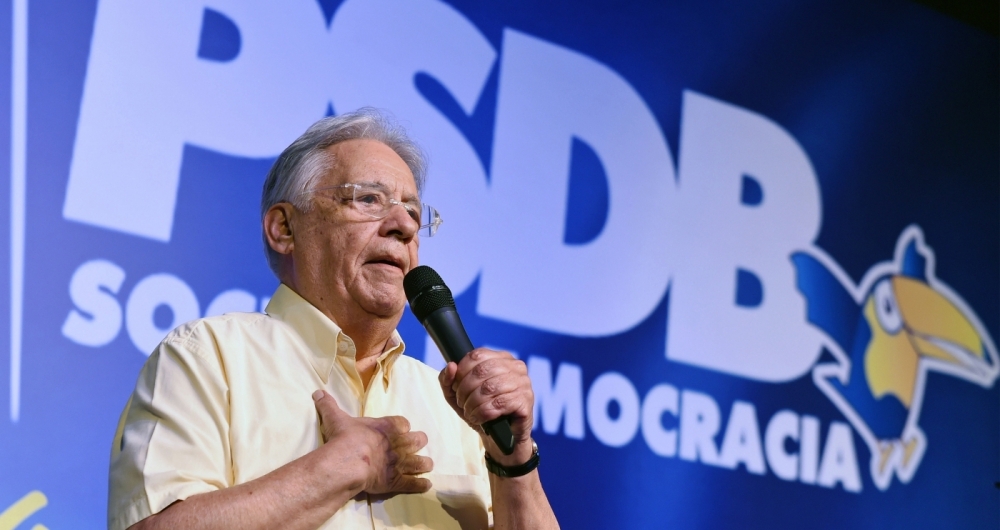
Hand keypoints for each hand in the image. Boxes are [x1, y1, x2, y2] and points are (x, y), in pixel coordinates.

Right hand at [312, 390, 432, 494]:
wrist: (348, 461)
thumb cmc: (345, 438)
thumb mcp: (336, 418)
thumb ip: (329, 405)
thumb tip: (318, 392)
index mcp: (388, 426)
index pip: (404, 423)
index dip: (402, 427)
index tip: (399, 430)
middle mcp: (399, 443)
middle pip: (418, 440)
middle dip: (417, 443)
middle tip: (413, 446)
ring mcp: (400, 463)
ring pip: (422, 463)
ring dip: (423, 464)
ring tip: (424, 466)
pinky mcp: (398, 481)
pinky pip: (416, 483)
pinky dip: (421, 485)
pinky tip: (425, 485)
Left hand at [438, 348, 534, 465]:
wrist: (501, 438)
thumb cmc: (482, 411)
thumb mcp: (458, 395)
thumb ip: (449, 379)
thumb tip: (451, 366)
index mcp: (501, 358)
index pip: (476, 355)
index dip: (461, 373)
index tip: (456, 388)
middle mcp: (516, 367)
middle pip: (481, 370)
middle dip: (465, 389)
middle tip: (462, 403)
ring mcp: (523, 383)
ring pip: (489, 387)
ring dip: (473, 403)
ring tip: (470, 412)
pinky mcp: (525, 401)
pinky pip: (498, 403)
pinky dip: (483, 413)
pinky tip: (480, 418)